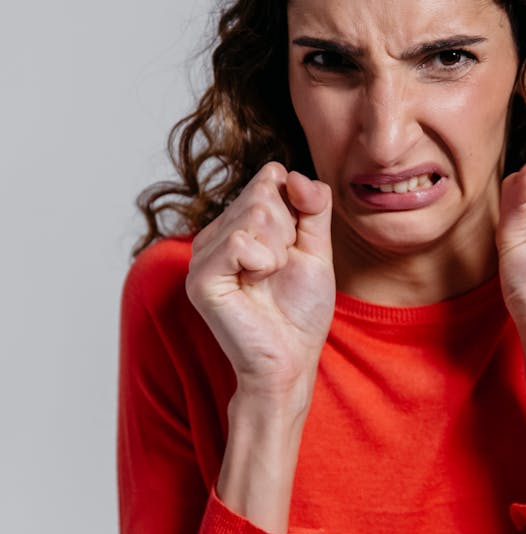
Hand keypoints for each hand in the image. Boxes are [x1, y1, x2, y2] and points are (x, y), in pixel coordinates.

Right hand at [186, 163, 334, 400]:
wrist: (292, 360)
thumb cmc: (300, 311)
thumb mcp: (318, 250)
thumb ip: (313, 207)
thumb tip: (291, 173)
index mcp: (239, 224)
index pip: (270, 177)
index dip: (297, 210)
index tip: (294, 248)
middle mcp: (215, 234)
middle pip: (263, 192)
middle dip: (288, 232)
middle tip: (280, 269)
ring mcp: (203, 255)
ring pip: (253, 213)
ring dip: (278, 250)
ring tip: (269, 279)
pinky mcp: (200, 278)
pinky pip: (238, 242)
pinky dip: (263, 262)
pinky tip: (257, 284)